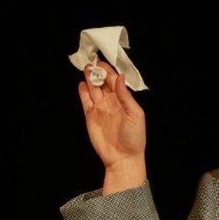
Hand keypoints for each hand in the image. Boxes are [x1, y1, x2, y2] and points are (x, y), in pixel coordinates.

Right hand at [78, 60, 146, 193]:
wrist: (123, 157)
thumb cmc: (134, 138)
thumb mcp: (135, 114)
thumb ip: (126, 96)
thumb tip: (120, 78)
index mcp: (124, 101)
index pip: (116, 82)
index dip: (110, 72)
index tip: (104, 62)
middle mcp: (112, 103)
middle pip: (103, 83)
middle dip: (99, 72)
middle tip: (93, 62)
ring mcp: (101, 109)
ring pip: (94, 89)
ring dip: (90, 79)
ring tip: (87, 68)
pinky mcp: (91, 116)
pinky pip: (86, 101)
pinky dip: (83, 92)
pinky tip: (82, 84)